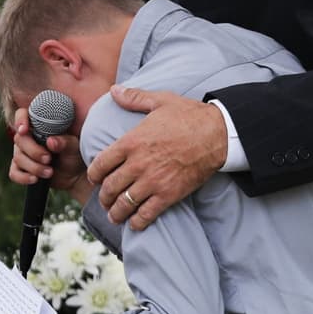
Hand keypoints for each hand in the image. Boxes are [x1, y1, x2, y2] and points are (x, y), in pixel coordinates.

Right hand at [8, 107, 91, 204]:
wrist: (76, 175)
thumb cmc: (75, 155)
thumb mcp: (74, 146)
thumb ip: (64, 142)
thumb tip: (51, 141)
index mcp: (39, 126)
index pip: (23, 115)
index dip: (20, 120)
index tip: (24, 130)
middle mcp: (29, 138)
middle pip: (19, 140)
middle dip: (33, 151)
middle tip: (48, 159)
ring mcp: (23, 154)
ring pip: (18, 158)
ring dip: (33, 167)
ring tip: (49, 172)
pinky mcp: (22, 169)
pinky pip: (14, 173)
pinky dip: (23, 177)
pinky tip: (35, 179)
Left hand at [87, 86, 227, 229]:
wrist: (218, 133)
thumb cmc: (189, 116)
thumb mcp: (160, 101)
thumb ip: (134, 98)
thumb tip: (114, 90)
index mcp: (131, 142)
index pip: (100, 164)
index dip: (94, 175)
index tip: (95, 179)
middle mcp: (137, 164)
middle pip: (109, 187)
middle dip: (104, 197)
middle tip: (105, 200)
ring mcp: (152, 181)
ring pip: (124, 204)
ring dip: (116, 212)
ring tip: (115, 215)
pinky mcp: (168, 194)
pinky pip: (146, 214)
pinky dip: (137, 222)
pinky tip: (135, 223)